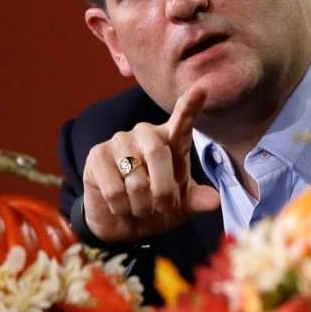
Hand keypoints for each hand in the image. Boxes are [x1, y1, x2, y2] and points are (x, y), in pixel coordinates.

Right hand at [82, 84, 220, 241]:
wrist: (122, 223)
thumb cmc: (158, 207)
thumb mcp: (182, 206)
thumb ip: (198, 200)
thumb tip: (214, 201)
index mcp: (172, 140)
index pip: (183, 121)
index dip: (191, 105)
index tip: (202, 88)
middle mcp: (145, 133)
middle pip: (158, 153)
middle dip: (163, 191)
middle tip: (162, 207)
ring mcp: (119, 141)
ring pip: (136, 179)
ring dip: (143, 205)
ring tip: (141, 208)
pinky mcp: (97, 155)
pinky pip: (115, 190)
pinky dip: (123, 208)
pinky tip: (122, 207)